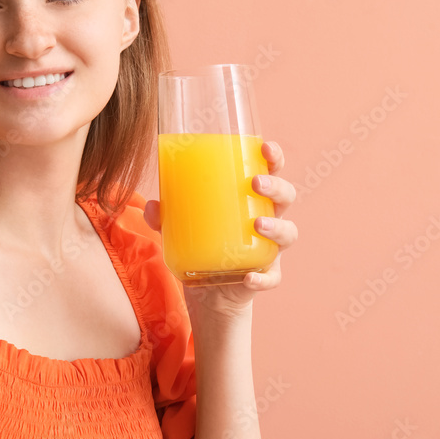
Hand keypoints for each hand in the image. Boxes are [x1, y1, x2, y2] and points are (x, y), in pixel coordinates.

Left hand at [143, 140, 298, 315]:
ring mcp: (270, 248)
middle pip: (285, 196)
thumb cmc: (201, 244)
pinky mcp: (266, 275)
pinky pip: (272, 277)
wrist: (209, 291)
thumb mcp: (178, 227)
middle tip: (256, 183)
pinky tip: (250, 277)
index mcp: (251, 199)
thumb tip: (151, 206)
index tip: (265, 147)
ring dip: (277, 227)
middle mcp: (267, 219)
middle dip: (276, 186)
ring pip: (288, 233)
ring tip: (258, 224)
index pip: (270, 171)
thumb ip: (165, 216)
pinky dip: (263, 278)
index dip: (273, 157)